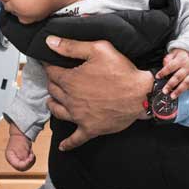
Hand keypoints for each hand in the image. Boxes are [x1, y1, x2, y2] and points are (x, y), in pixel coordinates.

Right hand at [4, 123, 35, 171]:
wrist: (21, 133)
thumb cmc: (19, 139)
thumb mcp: (21, 149)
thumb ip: (23, 158)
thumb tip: (26, 164)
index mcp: (10, 158)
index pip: (17, 166)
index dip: (25, 164)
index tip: (29, 159)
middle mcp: (13, 160)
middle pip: (22, 167)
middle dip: (28, 162)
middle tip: (30, 156)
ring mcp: (17, 159)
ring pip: (26, 165)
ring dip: (30, 160)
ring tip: (30, 153)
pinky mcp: (22, 158)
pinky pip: (27, 162)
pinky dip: (30, 158)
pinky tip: (30, 153)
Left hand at [43, 36, 153, 151]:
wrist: (141, 95)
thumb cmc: (121, 71)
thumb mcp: (98, 50)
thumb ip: (72, 46)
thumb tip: (49, 42)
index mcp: (70, 80)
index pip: (51, 72)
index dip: (49, 65)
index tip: (48, 62)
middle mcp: (70, 100)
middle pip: (53, 91)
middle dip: (53, 83)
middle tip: (56, 78)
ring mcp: (79, 117)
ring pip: (58, 111)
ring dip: (53, 104)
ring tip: (53, 100)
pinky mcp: (90, 129)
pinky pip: (76, 139)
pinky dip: (68, 143)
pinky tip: (63, 146)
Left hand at [157, 50, 188, 97]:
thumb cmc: (184, 54)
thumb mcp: (175, 52)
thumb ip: (168, 58)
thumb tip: (164, 65)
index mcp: (181, 59)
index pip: (170, 67)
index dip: (163, 72)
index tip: (157, 77)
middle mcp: (188, 66)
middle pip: (178, 77)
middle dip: (170, 85)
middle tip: (164, 91)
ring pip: (186, 83)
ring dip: (179, 90)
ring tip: (172, 96)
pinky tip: (184, 91)